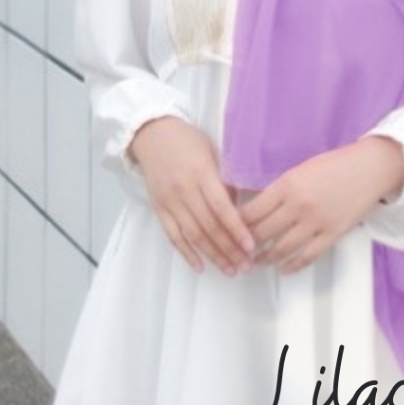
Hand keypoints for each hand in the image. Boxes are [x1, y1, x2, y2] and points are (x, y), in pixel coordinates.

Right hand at [129, 116, 255, 274]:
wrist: (152, 135)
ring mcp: (170, 201)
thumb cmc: (188, 141)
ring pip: (193, 235)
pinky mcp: (159, 208)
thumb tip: (243, 207)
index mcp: (201, 173)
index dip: (237, 229)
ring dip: (213, 255)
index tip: (251, 246)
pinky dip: (187, 253)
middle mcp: (184, 190)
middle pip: (209, 226)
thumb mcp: (213, 152)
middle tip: (246, 265)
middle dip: (229, 249)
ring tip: (230, 270)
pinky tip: (200, 266)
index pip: (221, 208)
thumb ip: (226, 179)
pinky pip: (173, 236)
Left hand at [239, 135, 403, 273]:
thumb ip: (280, 189)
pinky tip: (282, 268)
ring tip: (254, 262)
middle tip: (237, 250)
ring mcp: (316, 222)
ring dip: (264, 259)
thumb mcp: (301, 169)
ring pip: (281, 249)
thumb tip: (258, 208)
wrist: (369, 168)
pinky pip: (306, 257)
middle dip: (246, 244)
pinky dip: (291, 266)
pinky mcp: (331, 234)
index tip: (229, 230)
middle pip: (262, 232)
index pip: (252, 211)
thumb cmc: (336, 164)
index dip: (237, 224)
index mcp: (288, 184)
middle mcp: (299, 205)